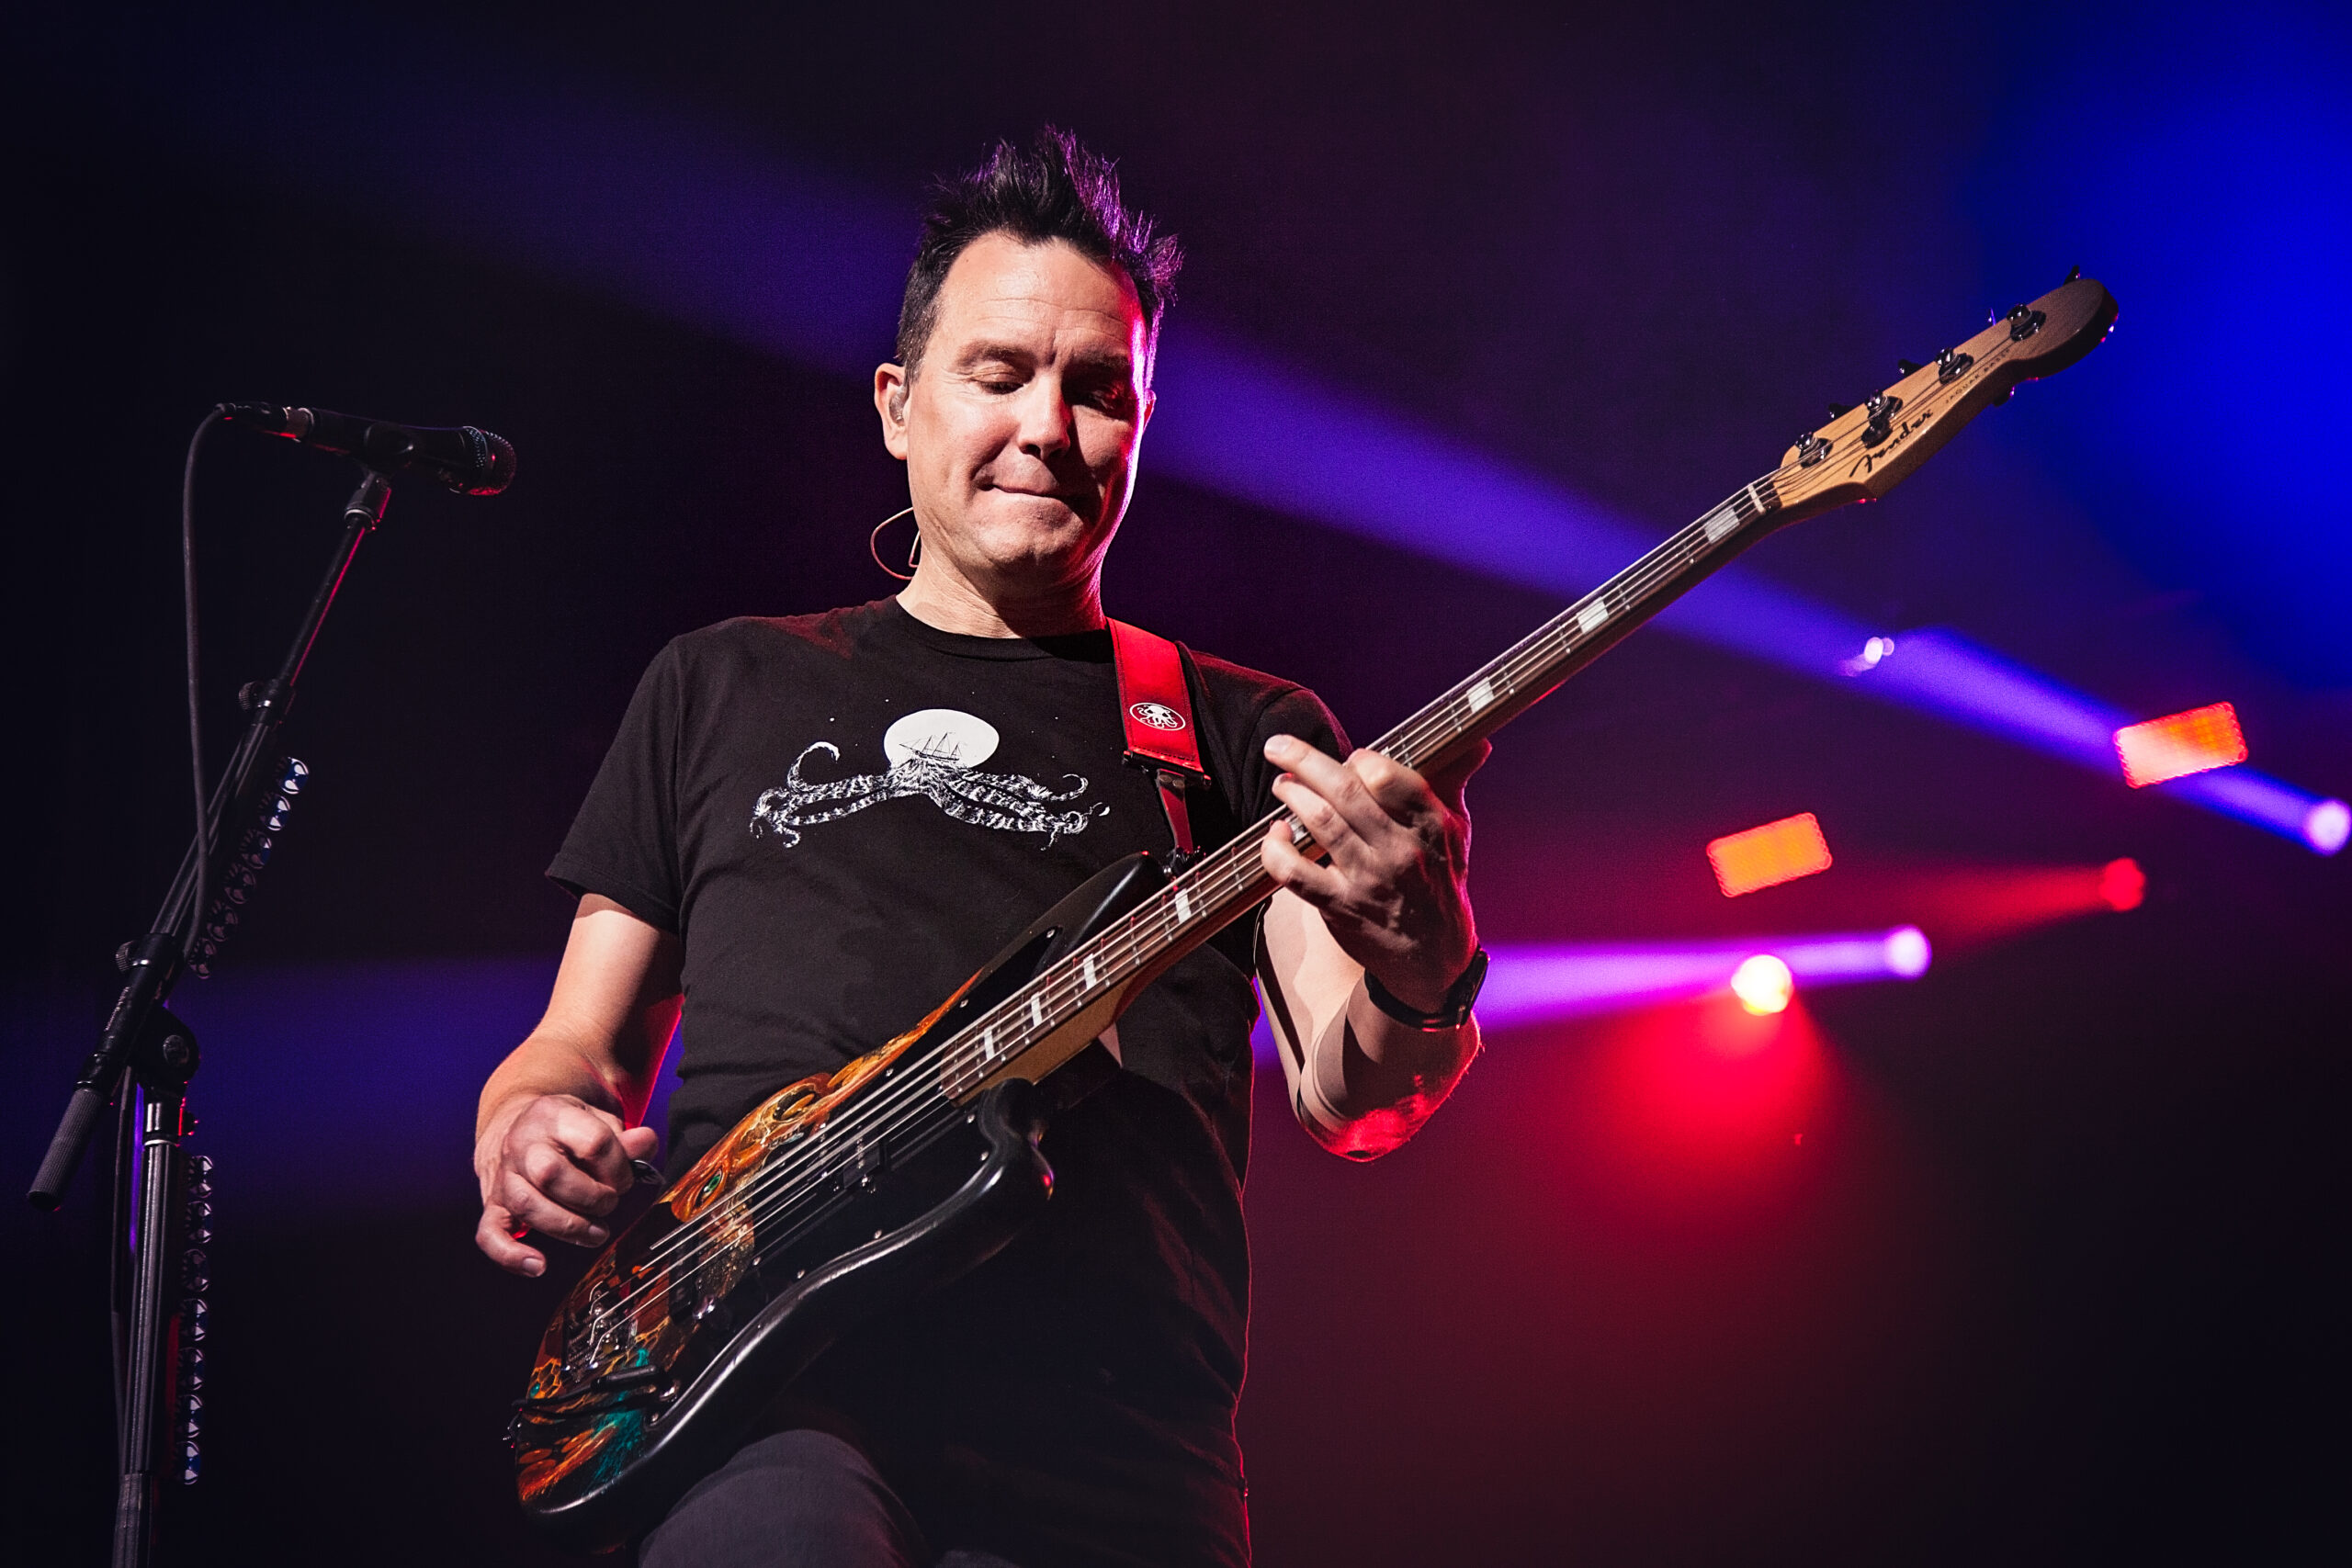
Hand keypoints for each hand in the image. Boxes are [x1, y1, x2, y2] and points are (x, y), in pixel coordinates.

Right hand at [474, 1093, 659, 1276]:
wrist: (518, 1125)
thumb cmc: (564, 1129)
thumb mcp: (596, 1120)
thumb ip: (625, 1138)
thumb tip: (645, 1143)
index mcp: (554, 1115)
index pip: (594, 1142)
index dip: (619, 1167)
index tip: (625, 1178)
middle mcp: (522, 1144)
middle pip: (550, 1174)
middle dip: (591, 1197)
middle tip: (608, 1203)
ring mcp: (504, 1175)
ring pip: (526, 1205)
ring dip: (567, 1227)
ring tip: (594, 1233)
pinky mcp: (493, 1204)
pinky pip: (490, 1233)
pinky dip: (511, 1255)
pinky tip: (537, 1266)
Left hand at [1259, 734, 1487, 1012]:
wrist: (1433, 957)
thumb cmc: (1440, 881)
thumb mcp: (1456, 832)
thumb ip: (1454, 781)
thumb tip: (1478, 742)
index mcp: (1431, 824)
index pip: (1388, 776)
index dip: (1359, 759)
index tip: (1347, 758)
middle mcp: (1401, 851)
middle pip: (1344, 792)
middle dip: (1303, 761)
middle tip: (1278, 747)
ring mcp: (1369, 880)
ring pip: (1320, 824)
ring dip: (1291, 796)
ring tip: (1282, 784)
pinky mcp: (1341, 907)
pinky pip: (1296, 873)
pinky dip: (1276, 849)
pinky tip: (1277, 834)